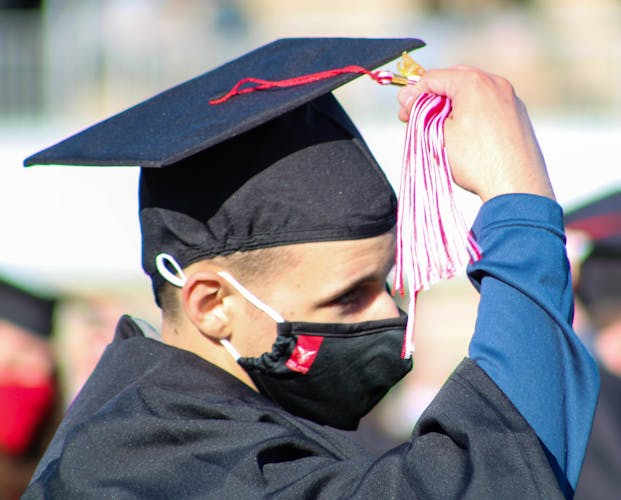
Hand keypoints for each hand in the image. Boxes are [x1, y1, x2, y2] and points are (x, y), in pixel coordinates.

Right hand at [397, 66, 554, 202]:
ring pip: (473, 92)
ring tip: (441, 129)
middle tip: (418, 118)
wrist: (517, 187)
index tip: (404, 114)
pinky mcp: (518, 115)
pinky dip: (472, 113)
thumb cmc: (477, 162)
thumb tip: (407, 96)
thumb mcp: (437, 135)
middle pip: (454, 80)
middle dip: (434, 98)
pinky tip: (465, 135)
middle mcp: (496, 84)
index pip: (433, 78)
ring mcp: (511, 99)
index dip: (414, 95)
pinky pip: (489, 105)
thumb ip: (420, 111)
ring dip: (453, 106)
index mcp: (474, 83)